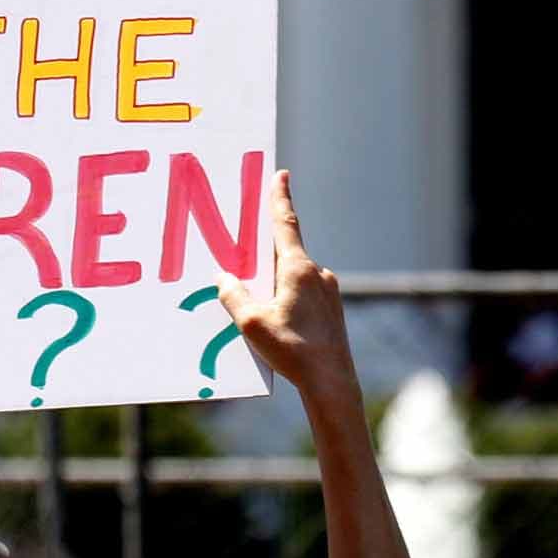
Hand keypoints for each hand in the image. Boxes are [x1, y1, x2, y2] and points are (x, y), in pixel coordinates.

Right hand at [215, 168, 357, 410]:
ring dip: (276, 281)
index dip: (279, 197)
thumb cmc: (292, 351)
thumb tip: (224, 278)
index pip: (285, 223)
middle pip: (285, 252)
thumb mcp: (251, 323)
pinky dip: (288, 298)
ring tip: (259, 304)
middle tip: (247, 253)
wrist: (332, 383)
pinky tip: (278, 321)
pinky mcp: (332, 311)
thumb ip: (233, 296)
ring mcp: (328, 293)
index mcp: (297, 269)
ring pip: (295, 276)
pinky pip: (304, 294)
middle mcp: (317, 274)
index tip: (281, 174)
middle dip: (265, 252)